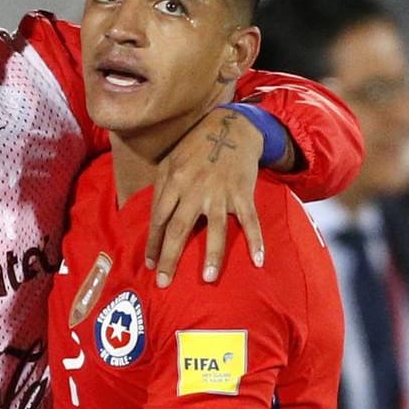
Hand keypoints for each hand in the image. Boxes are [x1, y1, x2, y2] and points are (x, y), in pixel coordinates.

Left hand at [146, 106, 263, 286]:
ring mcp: (220, 192)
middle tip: (163, 282)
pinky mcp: (243, 193)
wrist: (231, 127)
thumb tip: (153, 219)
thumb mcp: (169, 161)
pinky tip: (258, 260)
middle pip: (179, 228)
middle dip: (170, 257)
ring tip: (207, 278)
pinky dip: (256, 240)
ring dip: (212, 255)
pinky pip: (250, 220)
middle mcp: (194, 189)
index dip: (152, 243)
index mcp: (173, 181)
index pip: (159, 219)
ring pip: (215, 229)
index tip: (149, 264)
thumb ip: (161, 189)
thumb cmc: (195, 147)